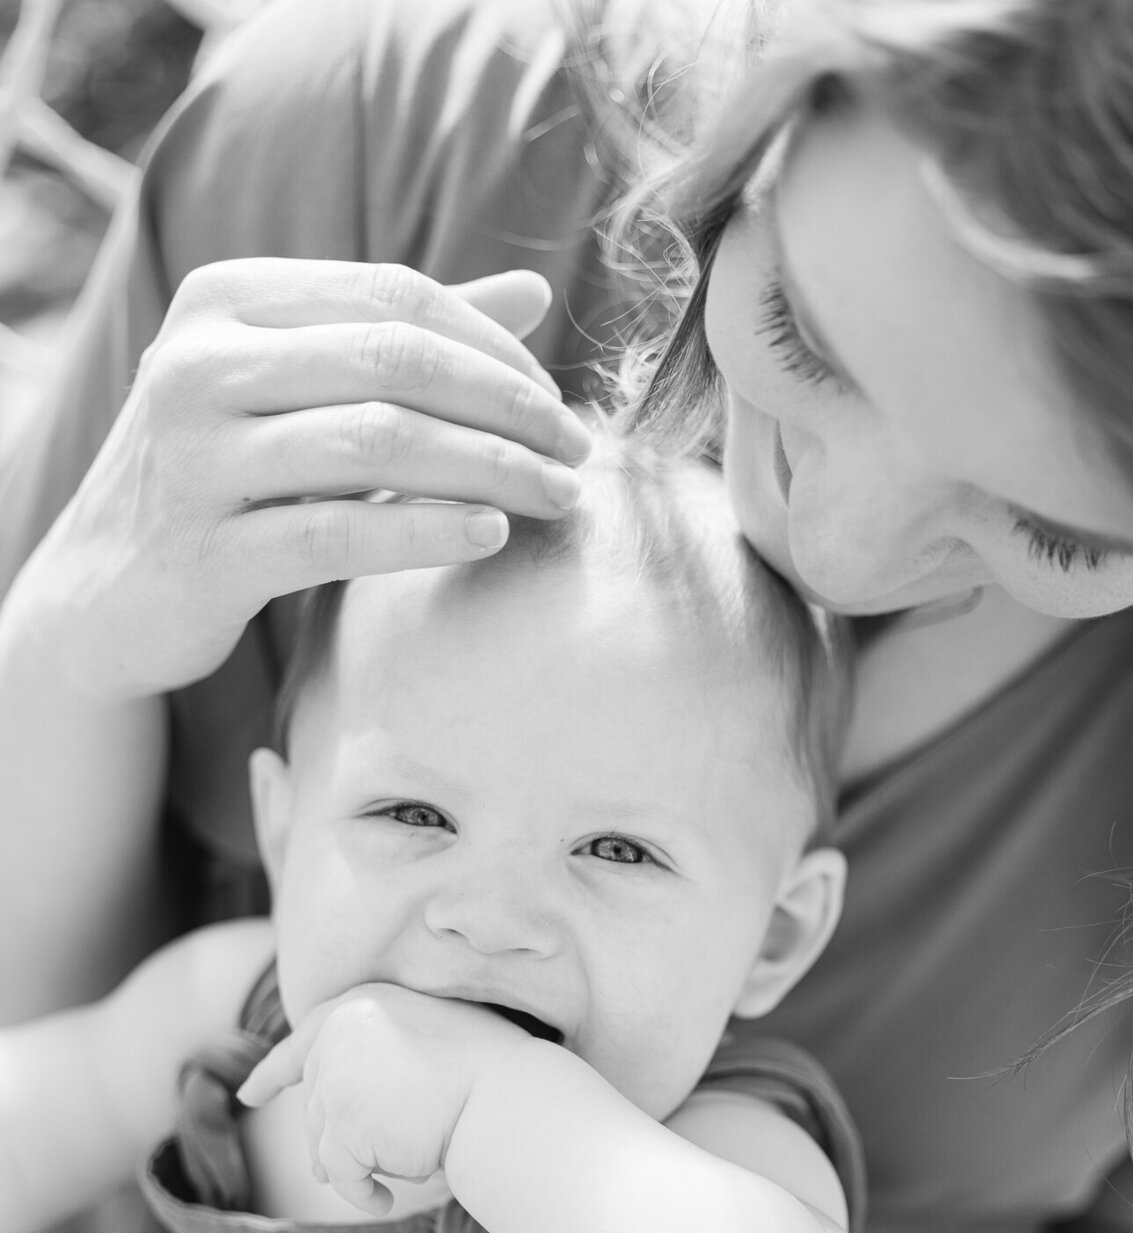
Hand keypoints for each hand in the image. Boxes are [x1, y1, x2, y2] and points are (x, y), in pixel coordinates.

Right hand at [33, 259, 591, 696]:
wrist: (106, 590)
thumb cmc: (225, 478)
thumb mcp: (298, 389)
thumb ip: (404, 339)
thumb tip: (537, 293)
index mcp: (226, 300)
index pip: (395, 297)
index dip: (495, 348)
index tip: (557, 403)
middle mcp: (200, 364)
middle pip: (396, 361)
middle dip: (508, 407)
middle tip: (577, 454)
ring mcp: (194, 459)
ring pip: (378, 444)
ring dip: (491, 470)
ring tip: (558, 499)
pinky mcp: (205, 552)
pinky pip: (340, 535)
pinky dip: (429, 532)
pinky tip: (492, 535)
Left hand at [237, 984, 530, 1212]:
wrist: (507, 1097)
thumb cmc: (489, 1074)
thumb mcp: (427, 1039)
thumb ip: (379, 1056)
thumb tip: (331, 1113)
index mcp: (362, 1003)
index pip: (304, 1039)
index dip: (273, 1072)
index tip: (250, 1095)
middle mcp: (339, 1032)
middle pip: (316, 1100)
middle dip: (332, 1137)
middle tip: (357, 1166)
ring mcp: (337, 1077)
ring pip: (322, 1140)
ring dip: (354, 1165)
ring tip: (389, 1177)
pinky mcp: (343, 1124)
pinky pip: (340, 1174)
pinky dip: (362, 1193)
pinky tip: (385, 1199)